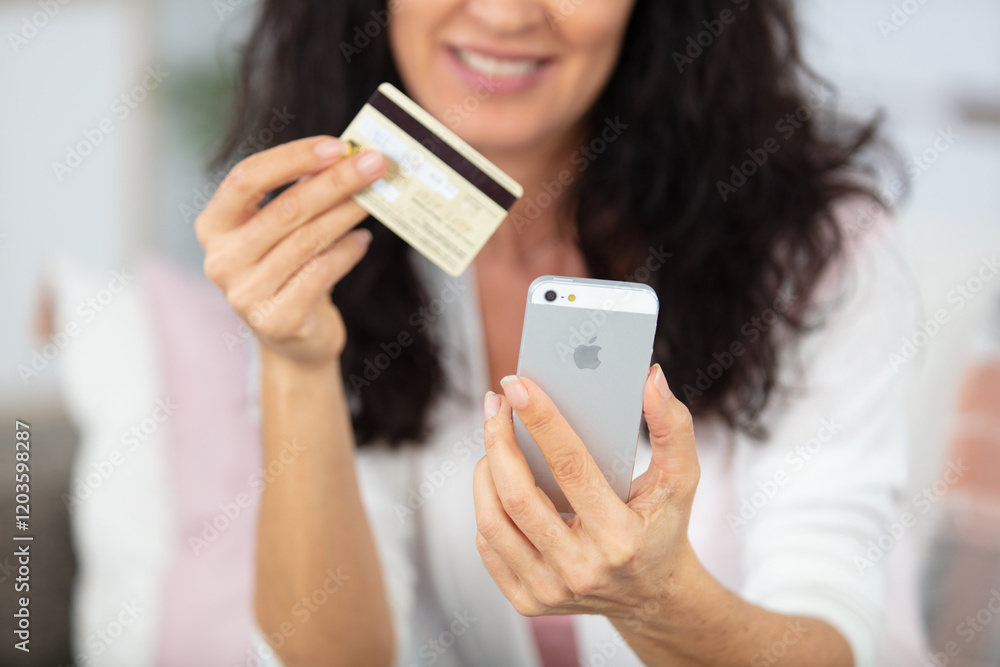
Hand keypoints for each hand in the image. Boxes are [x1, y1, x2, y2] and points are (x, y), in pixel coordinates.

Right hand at [195, 136, 386, 365]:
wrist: (296, 341)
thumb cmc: (290, 271)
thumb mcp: (285, 229)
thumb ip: (302, 192)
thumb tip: (347, 154)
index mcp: (214, 226)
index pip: (246, 178)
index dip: (292, 157)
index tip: (337, 145)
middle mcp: (221, 260)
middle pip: (284, 208)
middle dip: (336, 181)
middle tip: (375, 164)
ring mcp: (246, 294)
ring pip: (307, 240)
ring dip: (347, 213)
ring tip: (374, 198)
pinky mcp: (278, 319)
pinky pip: (321, 272)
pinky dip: (348, 251)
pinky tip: (364, 239)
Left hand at [472, 364, 700, 620]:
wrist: (652, 596)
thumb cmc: (662, 526)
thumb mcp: (681, 480)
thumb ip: (673, 428)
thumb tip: (651, 378)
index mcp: (620, 539)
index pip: (570, 467)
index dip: (541, 421)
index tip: (517, 385)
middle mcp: (582, 570)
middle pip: (518, 495)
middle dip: (498, 440)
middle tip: (496, 403)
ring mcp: (549, 590)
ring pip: (493, 520)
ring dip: (485, 469)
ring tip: (494, 438)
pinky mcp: (527, 601)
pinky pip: (488, 545)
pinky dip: (486, 504)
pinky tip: (495, 478)